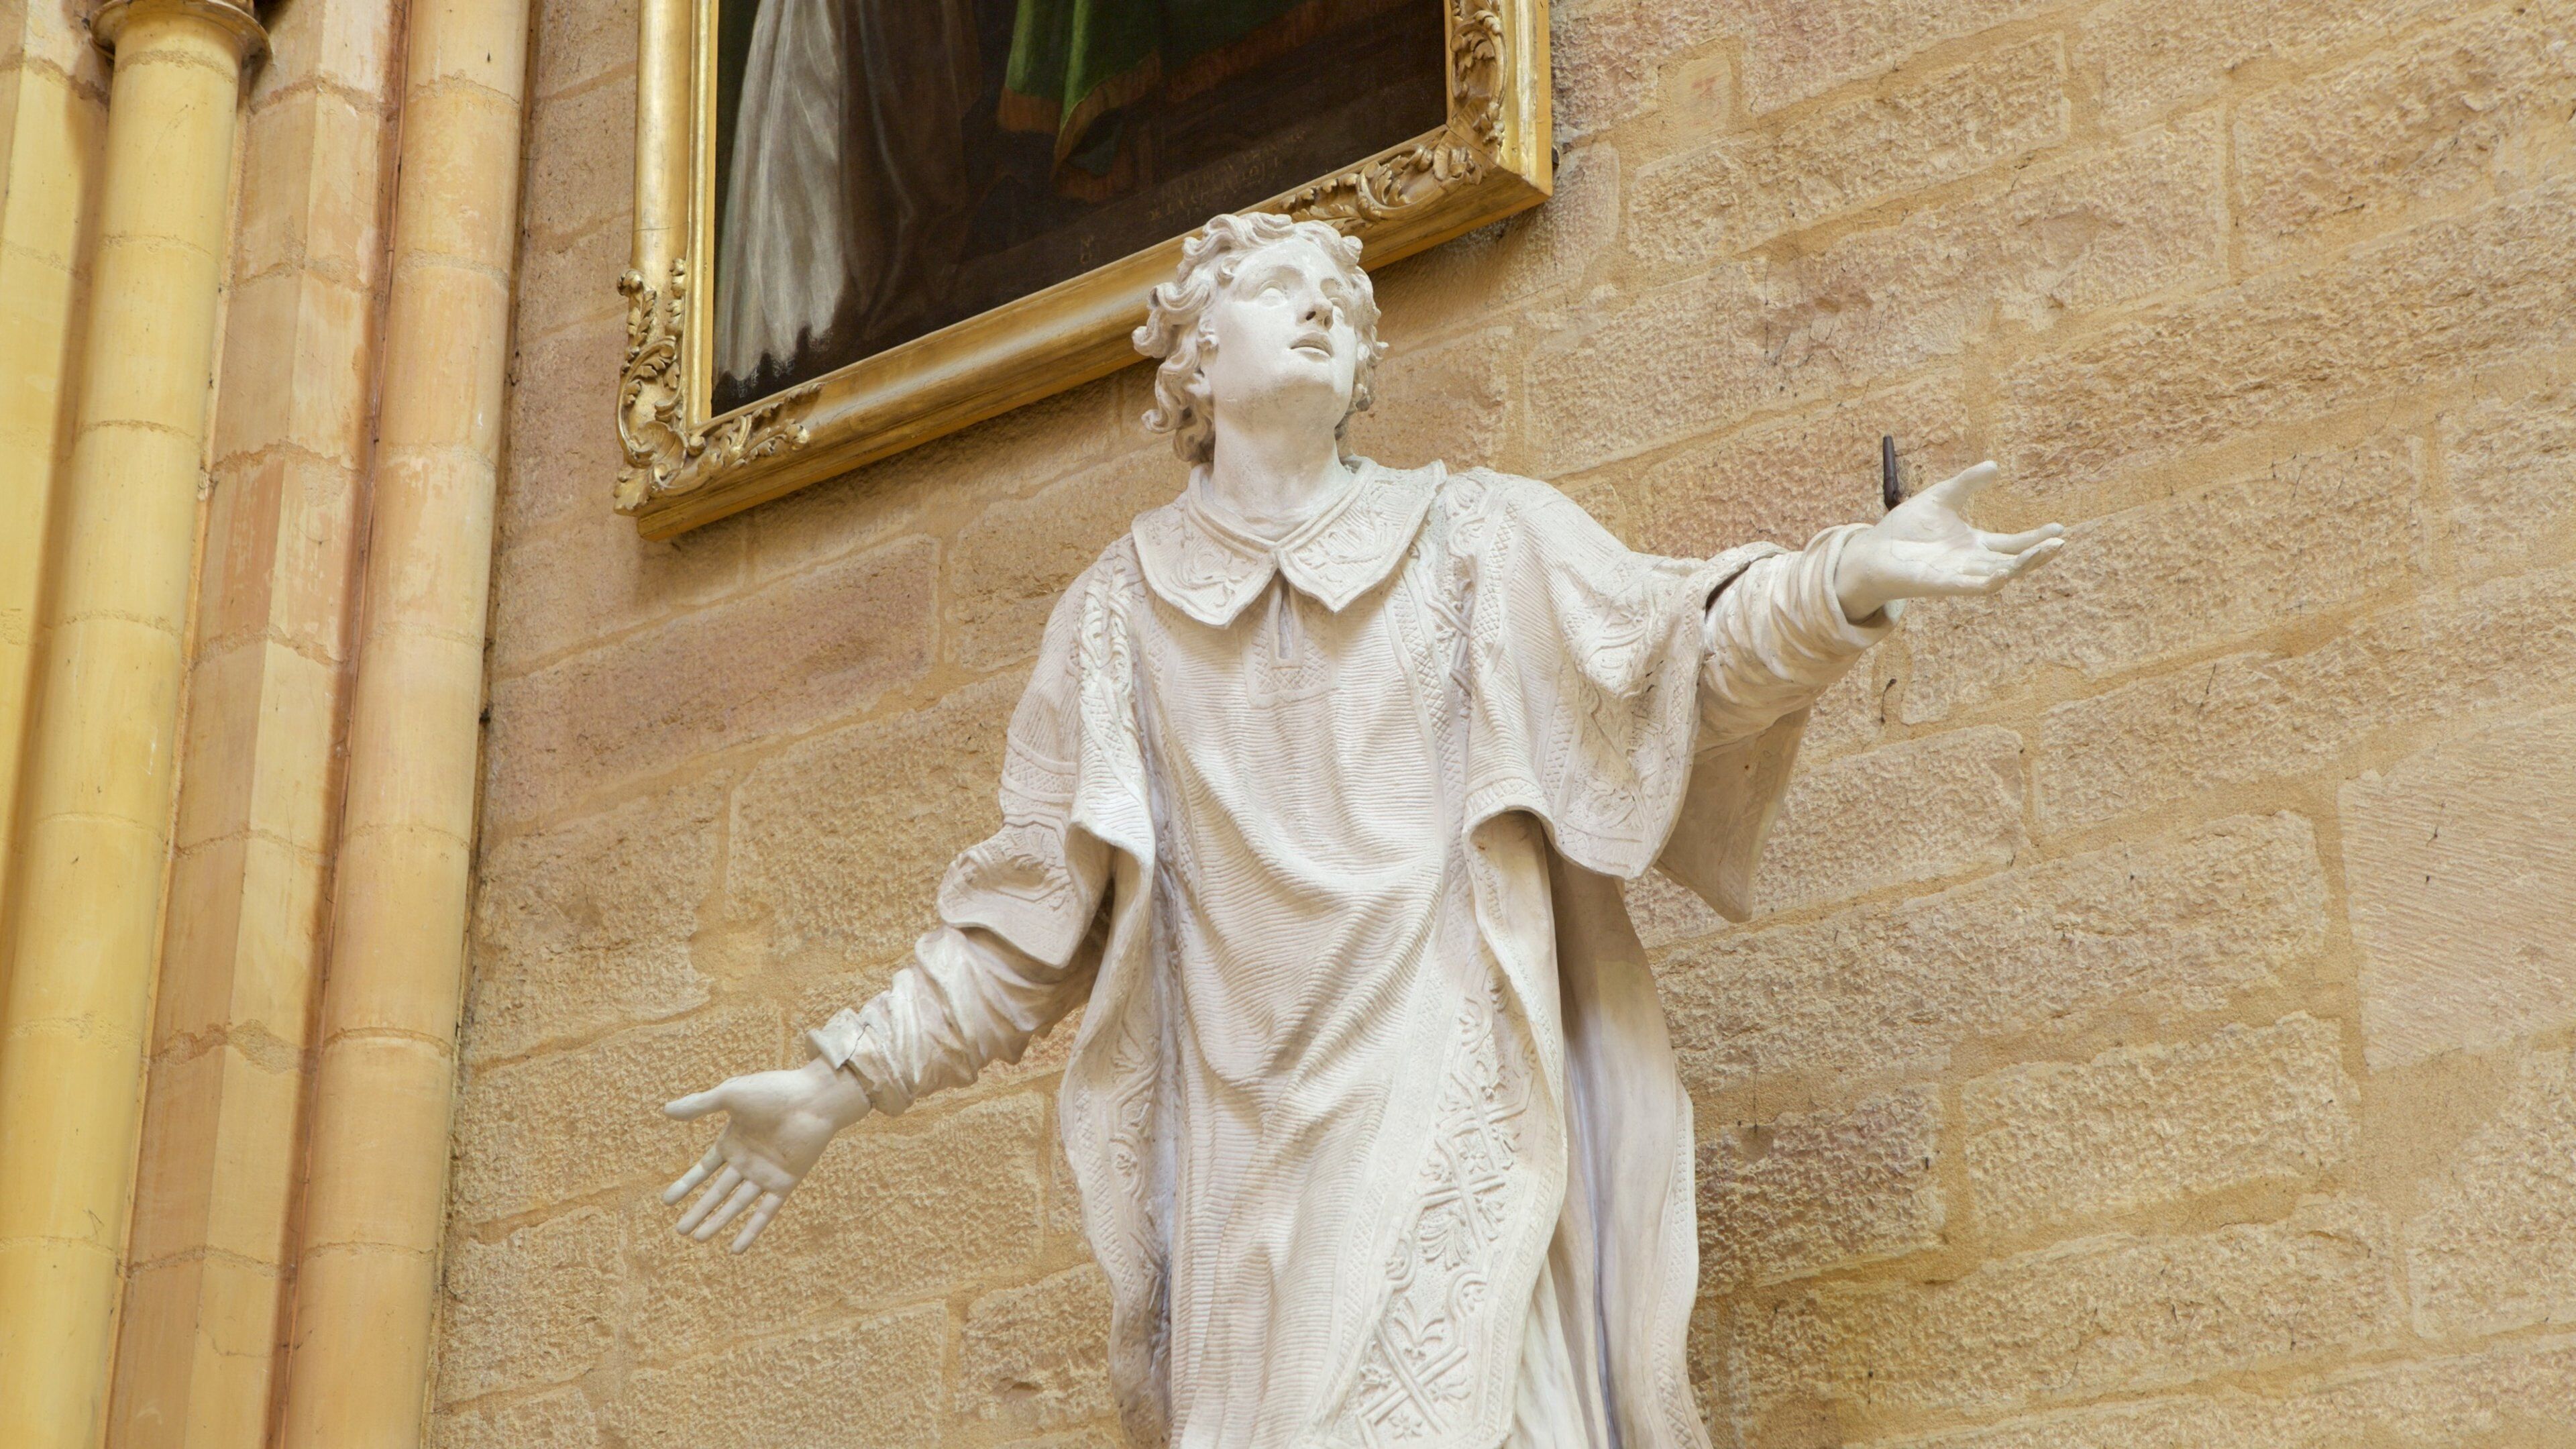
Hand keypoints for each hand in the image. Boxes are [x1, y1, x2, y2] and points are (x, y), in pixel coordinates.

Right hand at [661, 1057, 870, 1251]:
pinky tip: (736, 1249)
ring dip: (718, 1222)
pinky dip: (751, 1230)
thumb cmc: (774, 1090)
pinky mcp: (785, 1182)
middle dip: (699, 1211)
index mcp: (734, 1141)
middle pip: (718, 1192)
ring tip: (698, 1239)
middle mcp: (748, 1161)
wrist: (814, 1097)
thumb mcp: (730, 1095)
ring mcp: (766, 1173)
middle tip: (680, 1231)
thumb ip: (699, 1105)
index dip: (686, 1185)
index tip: (667, 1201)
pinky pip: (766, 1211)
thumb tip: (666, 1111)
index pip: (704, 1170)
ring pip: (737, 1204)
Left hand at [1835, 460, 2064, 621]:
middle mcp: (1972, 562)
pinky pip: (1975, 587)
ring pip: (2001, 574)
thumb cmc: (1905, 528)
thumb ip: (1967, 484)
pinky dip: (1992, 580)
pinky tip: (2006, 571)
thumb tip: (1994, 466)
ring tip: (2045, 551)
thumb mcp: (1942, 497)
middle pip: (2013, 561)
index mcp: (1974, 544)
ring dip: (2023, 566)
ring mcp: (1960, 575)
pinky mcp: (1945, 585)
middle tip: (2060, 542)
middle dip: (2038, 554)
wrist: (1873, 551)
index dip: (2035, 537)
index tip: (2059, 527)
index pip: (2012, 543)